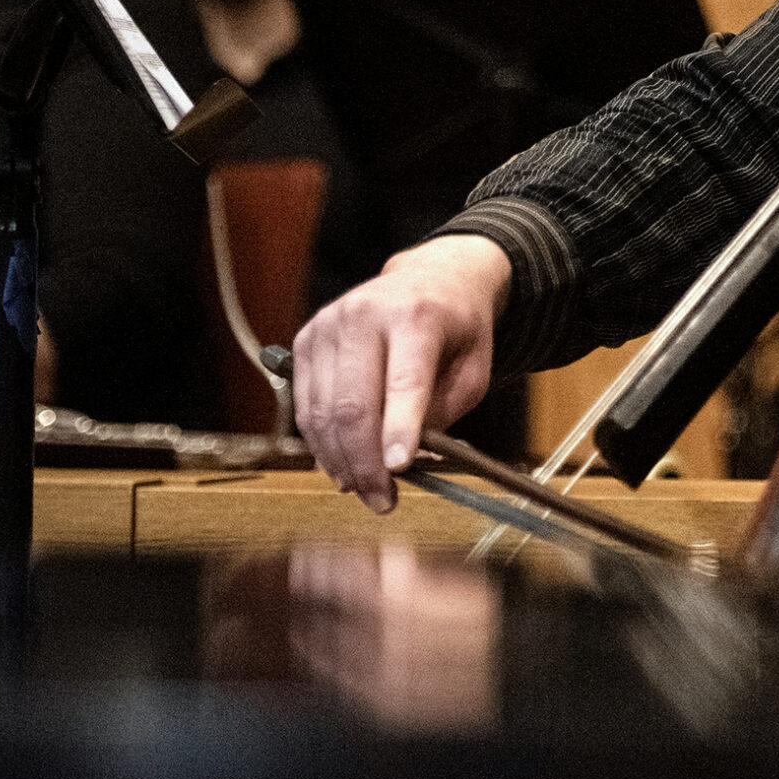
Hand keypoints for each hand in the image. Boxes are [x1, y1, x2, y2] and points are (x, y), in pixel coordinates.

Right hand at [292, 234, 511, 512]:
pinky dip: (322, 443)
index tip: (398, 470)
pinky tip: (342, 464)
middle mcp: (364, 314)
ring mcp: (328, 324)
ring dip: (340, 461)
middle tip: (382, 500)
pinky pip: (305, 405)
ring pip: (322, 412)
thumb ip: (443, 410)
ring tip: (364, 489)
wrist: (432, 278)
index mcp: (415, 314)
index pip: (403, 381)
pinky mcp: (305, 339)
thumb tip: (402, 459)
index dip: (399, 430)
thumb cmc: (457, 328)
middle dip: (365, 462)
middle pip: (353, 405)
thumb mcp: (474, 367)